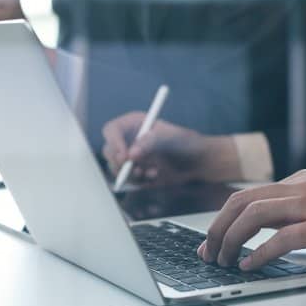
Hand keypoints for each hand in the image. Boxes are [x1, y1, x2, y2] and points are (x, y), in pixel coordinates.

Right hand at [101, 112, 242, 186]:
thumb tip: (131, 154)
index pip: (111, 130)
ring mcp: (130, 157)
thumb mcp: (171, 138)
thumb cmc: (186, 143)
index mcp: (134, 124)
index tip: (124, 156)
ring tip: (150, 172)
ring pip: (115, 168)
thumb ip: (151, 142)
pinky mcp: (134, 172)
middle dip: (119, 162)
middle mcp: (128, 140)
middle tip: (134, 169)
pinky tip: (154, 176)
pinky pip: (127, 180)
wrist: (197, 162)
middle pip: (109, 151)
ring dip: (130, 174)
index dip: (113, 142)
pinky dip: (138, 181)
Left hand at [196, 170, 305, 270]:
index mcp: (303, 181)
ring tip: (224, 261)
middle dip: (217, 228)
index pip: (249, 195)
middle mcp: (304, 187)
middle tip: (208, 252)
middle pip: (242, 202)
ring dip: (231, 240)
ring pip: (254, 215)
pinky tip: (250, 265)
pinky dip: (259, 253)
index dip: (223, 218)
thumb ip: (302, 208)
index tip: (212, 240)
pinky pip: (282, 238)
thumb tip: (269, 228)